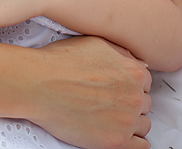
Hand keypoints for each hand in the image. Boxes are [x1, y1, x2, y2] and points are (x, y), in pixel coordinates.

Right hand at [29, 37, 151, 148]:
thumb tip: (137, 62)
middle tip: (107, 102)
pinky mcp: (116, 141)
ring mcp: (127, 120)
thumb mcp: (93, 43)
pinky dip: (132, 141)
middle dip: (128, 103)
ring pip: (142, 125)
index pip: (144, 82)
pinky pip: (140, 146)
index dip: (128, 85)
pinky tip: (118, 133)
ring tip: (108, 118)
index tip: (116, 88)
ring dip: (129, 122)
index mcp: (132, 72)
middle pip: (144, 104)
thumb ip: (120, 52)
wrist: (37, 84)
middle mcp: (135, 96)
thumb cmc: (58, 62)